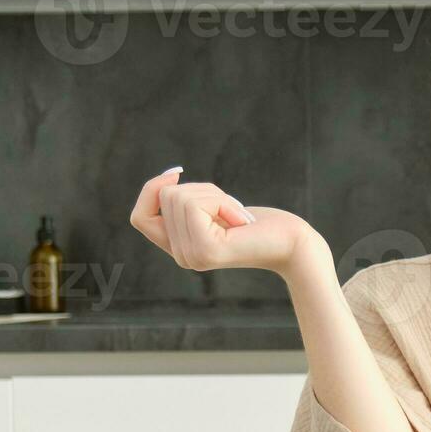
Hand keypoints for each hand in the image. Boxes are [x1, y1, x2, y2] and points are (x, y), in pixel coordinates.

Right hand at [130, 167, 329, 279]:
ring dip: (214, 194)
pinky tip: (241, 221)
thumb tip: (168, 178)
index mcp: (179, 248)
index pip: (139, 217)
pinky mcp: (206, 250)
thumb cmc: (258, 224)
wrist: (291, 244)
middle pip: (164, 197)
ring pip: (179, 196)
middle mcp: (180, 256)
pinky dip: (221, 200)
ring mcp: (191, 256)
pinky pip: (194, 204)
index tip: (176, 174)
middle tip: (232, 209)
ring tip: (237, 216)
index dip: (151, 190)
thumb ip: (189, 203)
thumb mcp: (216, 208)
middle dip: (201, 189)